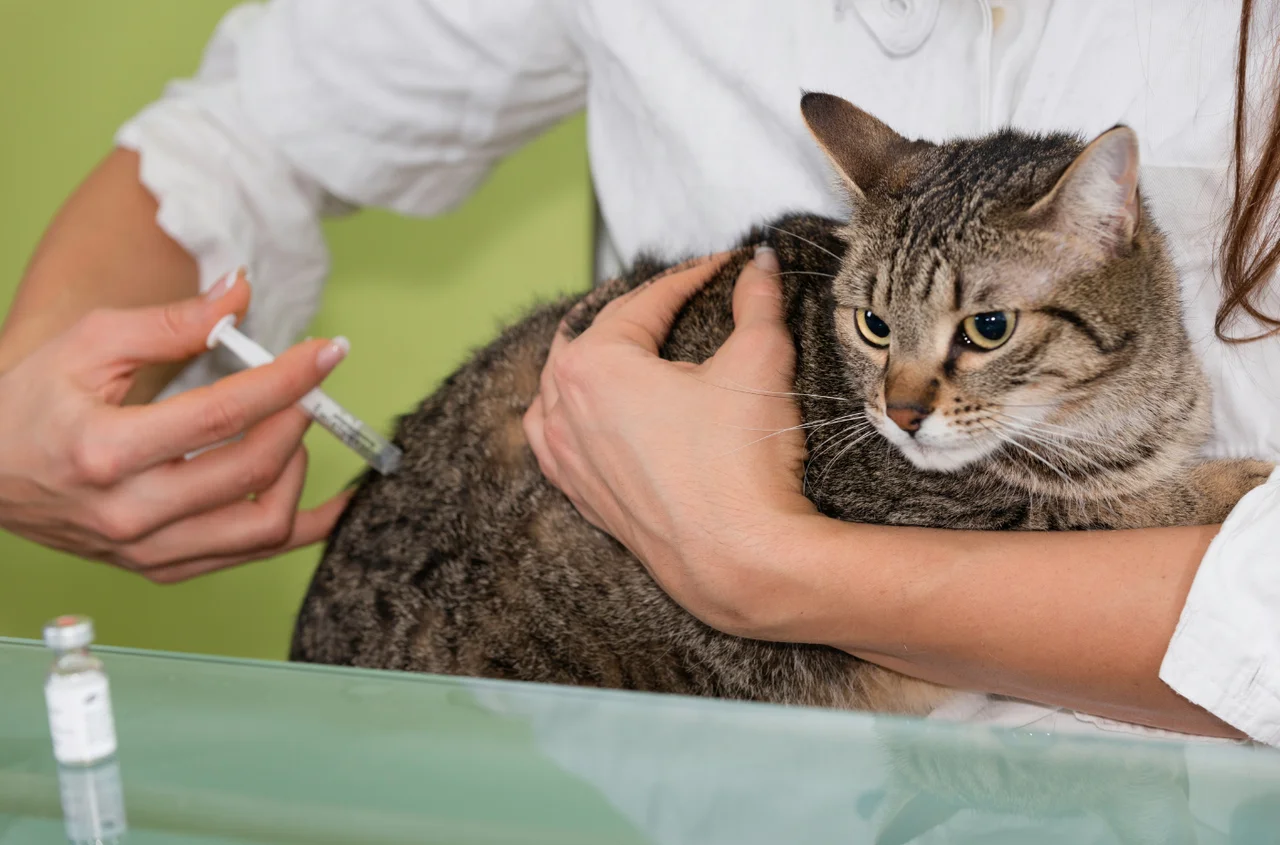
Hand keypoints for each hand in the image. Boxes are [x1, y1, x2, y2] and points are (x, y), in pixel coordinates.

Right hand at [0, 270, 351, 581]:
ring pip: (263, 527)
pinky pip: (248, 556)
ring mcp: (148, 550)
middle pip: (254, 471)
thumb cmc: (28, 403)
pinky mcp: (160, 569)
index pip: (226, 414)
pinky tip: (328, 502)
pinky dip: (298, 527)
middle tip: (307, 386)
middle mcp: (131, 512)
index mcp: (107, 450)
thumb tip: (241, 296)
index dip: (289, 379)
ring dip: (299, 473)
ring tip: (289, 431)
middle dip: (298, 420)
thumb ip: (172, 322)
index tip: (328, 353)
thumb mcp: (88, 344)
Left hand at [523, 248, 818, 637]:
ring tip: (620, 347)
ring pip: (559, 388)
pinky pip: (557, 440)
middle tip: (676, 298)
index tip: (723, 267)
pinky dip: (570, 414)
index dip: (690, 277)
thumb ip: (756, 302)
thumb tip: (759, 263)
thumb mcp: (758, 361)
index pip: (645, 301)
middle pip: (592, 337)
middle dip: (634, 312)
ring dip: (588, 360)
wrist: (739, 560)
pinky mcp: (580, 496)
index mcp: (592, 364)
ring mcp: (565, 457)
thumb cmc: (741, 461)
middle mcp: (563, 408)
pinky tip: (589, 414)